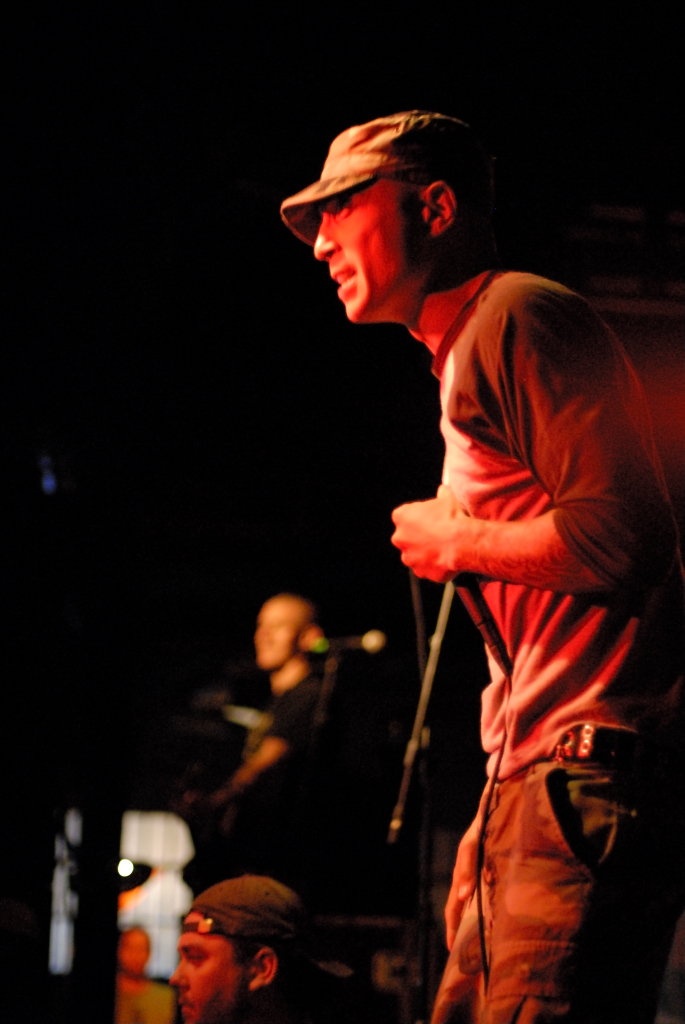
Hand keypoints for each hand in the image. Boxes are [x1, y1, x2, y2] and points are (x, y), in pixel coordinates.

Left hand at [391, 485, 469, 582]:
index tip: (431, 519)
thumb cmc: (451, 518)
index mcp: (401, 516)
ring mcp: (409, 558)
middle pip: (406, 538)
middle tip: (437, 535)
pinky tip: (447, 559)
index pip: (405, 516)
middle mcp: (400, 538)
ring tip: (444, 549)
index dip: (419, 518)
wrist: (460, 542)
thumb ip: (442, 494)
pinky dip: (434, 566)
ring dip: (425, 553)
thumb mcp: (448, 498)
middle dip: (418, 538)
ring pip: (415, 556)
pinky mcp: (420, 572)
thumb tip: (443, 490)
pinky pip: (426, 569)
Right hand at [445, 814, 480, 950]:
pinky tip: (492, 918)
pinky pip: (483, 896)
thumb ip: (467, 868)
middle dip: (458, 929)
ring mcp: (476, 876)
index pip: (452, 908)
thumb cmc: (481, 828)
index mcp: (460, 876)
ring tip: (476, 941)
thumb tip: (464, 896)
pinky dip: (484, 910)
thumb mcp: (472, 846)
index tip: (451, 948)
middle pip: (459, 909)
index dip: (451, 928)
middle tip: (461, 952)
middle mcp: (467, 879)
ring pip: (472, 904)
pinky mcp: (487, 873)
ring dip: (471, 922)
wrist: (493, 811)